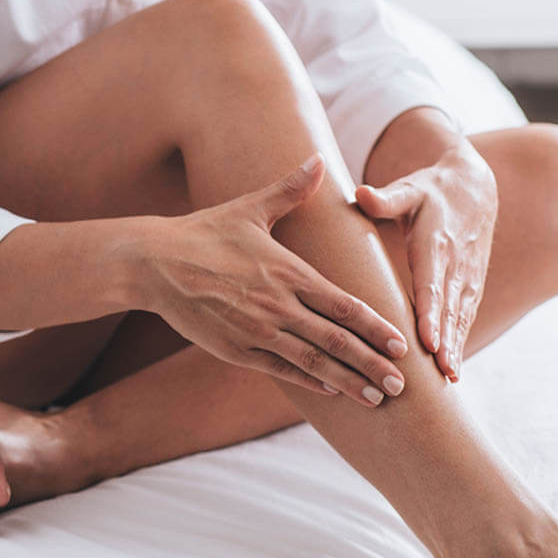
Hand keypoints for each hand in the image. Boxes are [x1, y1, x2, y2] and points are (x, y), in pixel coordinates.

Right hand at [141, 153, 407, 406]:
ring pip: (313, 363)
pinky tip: (332, 393)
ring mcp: (257, 333)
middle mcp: (278, 306)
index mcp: (288, 272)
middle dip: (373, 363)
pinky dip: (310, 384)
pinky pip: (282, 372)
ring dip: (349, 382)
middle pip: (336, 341)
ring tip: (377, 398)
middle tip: (403, 385)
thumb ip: (290, 189)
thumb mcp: (250, 208)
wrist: (154, 263)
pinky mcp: (236, 350)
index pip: (344, 305)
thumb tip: (316, 159)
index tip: (402, 343)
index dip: (376, 326)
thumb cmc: (205, 233)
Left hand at [355, 142, 496, 381]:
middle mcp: (456, 262)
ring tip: (448, 377)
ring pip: (461, 316)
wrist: (475, 188)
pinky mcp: (472, 284)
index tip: (427, 341)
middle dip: (445, 340)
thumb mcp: (409, 189)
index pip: (432, 282)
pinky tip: (453, 369)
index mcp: (435, 242)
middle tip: (440, 372)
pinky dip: (461, 341)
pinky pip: (466, 316)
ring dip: (456, 346)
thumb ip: (386, 197)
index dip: (430, 313)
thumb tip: (361, 193)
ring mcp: (467, 275)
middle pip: (449, 307)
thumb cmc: (431, 191)